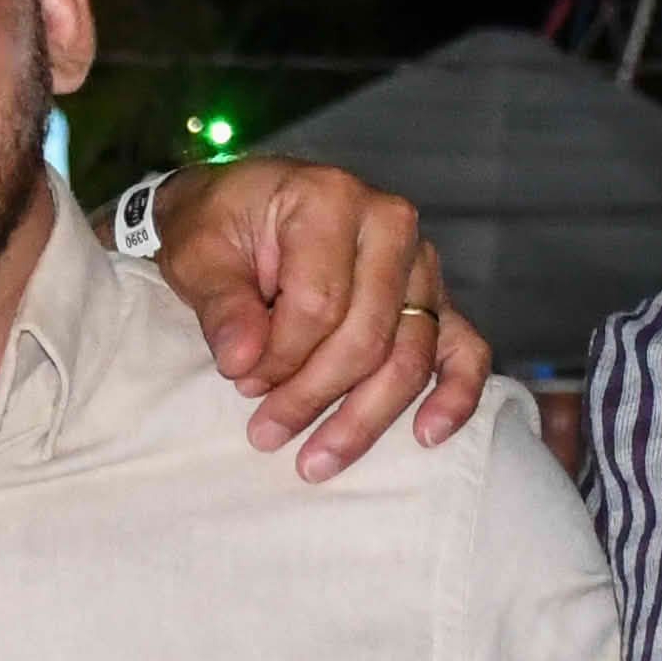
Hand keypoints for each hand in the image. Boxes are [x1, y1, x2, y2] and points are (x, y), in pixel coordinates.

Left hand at [140, 158, 492, 476]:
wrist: (245, 205)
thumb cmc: (221, 226)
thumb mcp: (197, 253)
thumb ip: (221, 304)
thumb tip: (243, 360)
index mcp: (331, 198)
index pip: (319, 304)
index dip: (278, 357)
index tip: (238, 378)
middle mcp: (390, 224)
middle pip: (367, 337)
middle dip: (313, 395)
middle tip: (265, 432)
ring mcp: (421, 263)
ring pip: (409, 357)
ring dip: (364, 417)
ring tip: (316, 461)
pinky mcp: (434, 297)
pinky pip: (464, 349)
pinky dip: (455, 395)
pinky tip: (427, 435)